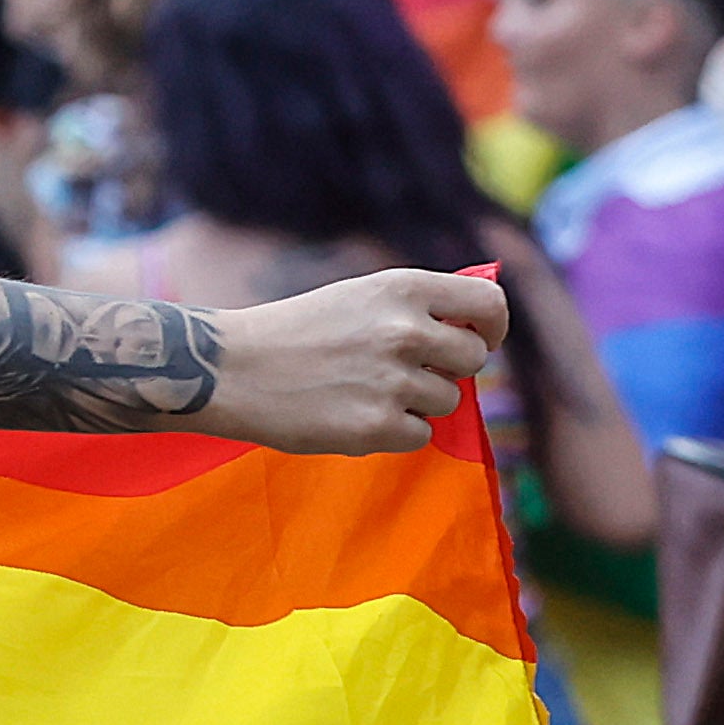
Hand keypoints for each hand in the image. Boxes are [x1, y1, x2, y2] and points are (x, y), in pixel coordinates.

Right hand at [203, 267, 505, 454]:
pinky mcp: (376, 426)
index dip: (492, 327)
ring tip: (365, 392)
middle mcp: (404, 331)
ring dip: (417, 402)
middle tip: (406, 373)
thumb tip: (476, 328)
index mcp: (402, 288)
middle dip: (448, 370)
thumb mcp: (359, 295)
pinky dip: (394, 432)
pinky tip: (353, 414)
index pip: (488, 306)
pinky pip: (420, 435)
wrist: (231, 369)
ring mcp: (392, 381)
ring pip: (447, 401)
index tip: (480, 340)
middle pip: (473, 360)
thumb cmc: (295, 332)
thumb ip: (415, 308)